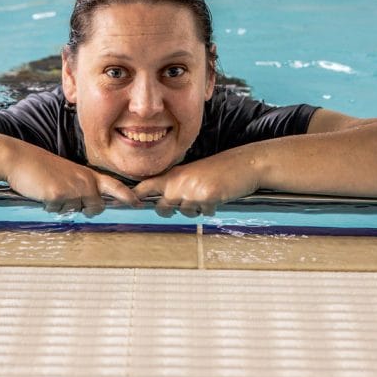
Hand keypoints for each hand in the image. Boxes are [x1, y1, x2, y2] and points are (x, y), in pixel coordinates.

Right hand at [6, 145, 140, 216]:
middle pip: (96, 207)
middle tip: (66, 195)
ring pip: (73, 211)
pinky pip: (56, 211)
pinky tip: (41, 192)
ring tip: (49, 188)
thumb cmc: (40, 166)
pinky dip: (48, 205)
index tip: (138, 203)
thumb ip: (80, 186)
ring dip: (61, 206)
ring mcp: (72, 188)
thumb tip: (87, 205)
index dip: (126, 196)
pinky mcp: (58, 195)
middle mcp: (84, 181)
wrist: (20, 158)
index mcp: (87, 174)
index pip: (113, 186)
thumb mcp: (66, 172)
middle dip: (86, 209)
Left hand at [134, 148, 263, 217]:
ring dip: (195, 209)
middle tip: (187, 202)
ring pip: (184, 212)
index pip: (146, 186)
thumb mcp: (193, 173)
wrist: (244, 164)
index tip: (132, 204)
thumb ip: (178, 185)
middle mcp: (179, 182)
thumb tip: (164, 204)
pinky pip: (204, 213)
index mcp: (174, 174)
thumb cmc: (220, 169)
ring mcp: (192, 190)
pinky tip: (218, 197)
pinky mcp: (206, 198)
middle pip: (161, 208)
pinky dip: (211, 209)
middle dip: (169, 211)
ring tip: (207, 195)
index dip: (136, 196)